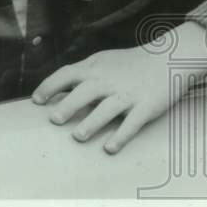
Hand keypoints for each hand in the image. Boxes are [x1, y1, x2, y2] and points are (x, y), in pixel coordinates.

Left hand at [31, 22, 206, 153]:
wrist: (169, 58)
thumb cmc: (131, 64)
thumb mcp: (104, 61)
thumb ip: (83, 75)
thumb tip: (57, 92)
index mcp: (96, 68)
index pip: (67, 74)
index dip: (50, 86)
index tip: (37, 101)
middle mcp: (110, 80)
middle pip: (86, 92)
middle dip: (69, 105)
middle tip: (56, 120)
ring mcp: (129, 94)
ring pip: (108, 109)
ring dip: (92, 123)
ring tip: (79, 136)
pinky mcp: (146, 107)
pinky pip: (132, 123)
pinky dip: (121, 136)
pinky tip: (110, 148)